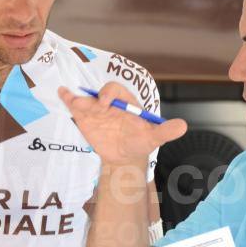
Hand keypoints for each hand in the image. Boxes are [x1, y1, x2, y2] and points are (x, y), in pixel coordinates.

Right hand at [58, 82, 186, 166]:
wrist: (124, 156)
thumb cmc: (139, 141)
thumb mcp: (153, 138)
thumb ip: (165, 131)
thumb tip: (183, 126)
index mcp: (125, 102)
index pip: (116, 90)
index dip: (110, 93)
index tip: (106, 104)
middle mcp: (109, 103)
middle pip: (98, 93)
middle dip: (93, 98)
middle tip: (94, 108)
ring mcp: (95, 110)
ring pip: (85, 100)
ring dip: (77, 99)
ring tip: (71, 100)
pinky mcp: (84, 118)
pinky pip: (75, 106)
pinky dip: (68, 99)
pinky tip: (62, 93)